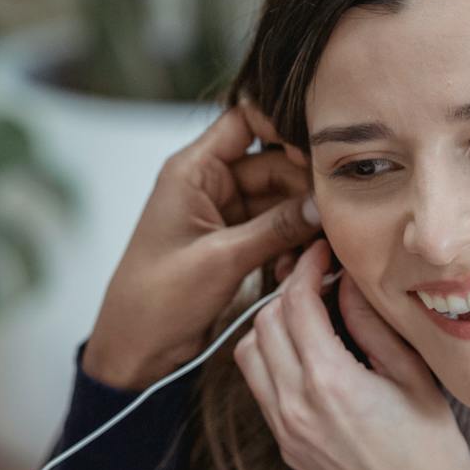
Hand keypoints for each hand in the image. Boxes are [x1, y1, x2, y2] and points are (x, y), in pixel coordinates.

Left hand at [84, 102, 320, 390]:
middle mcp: (208, 184)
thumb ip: (275, 228)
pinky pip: (274, 229)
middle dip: (303, 189)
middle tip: (332, 216)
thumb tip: (322, 205)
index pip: (244, 121)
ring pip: (279, 199)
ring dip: (299, 223)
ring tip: (312, 250)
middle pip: (273, 163)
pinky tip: (292, 269)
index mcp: (192, 171)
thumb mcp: (221, 259)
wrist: (137, 349)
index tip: (320, 153)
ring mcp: (223, 213)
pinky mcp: (233, 242)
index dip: (282, 126)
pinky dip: (288, 245)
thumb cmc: (157, 300)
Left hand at [235, 241, 469, 469]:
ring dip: (271, 326)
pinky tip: (306, 353)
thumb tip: (347, 281)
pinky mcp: (284, 443)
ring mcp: (283, 427)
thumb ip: (371, 323)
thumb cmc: (431, 446)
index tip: (322, 252)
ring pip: (248, 353)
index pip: (296, 304)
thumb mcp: (412, 375)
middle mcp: (294, 404)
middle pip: (264, 323)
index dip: (306, 268)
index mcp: (329, 382)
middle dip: (288, 292)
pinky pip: (259, 386)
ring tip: (309, 316)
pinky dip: (270, 358)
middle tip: (319, 280)